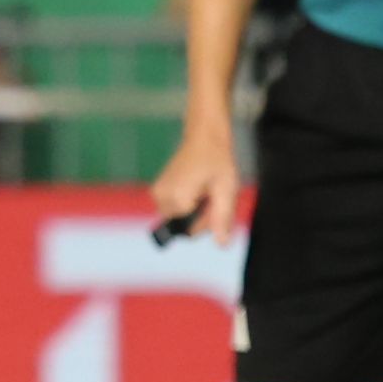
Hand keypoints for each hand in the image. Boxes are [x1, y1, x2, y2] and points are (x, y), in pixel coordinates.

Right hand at [147, 123, 242, 246]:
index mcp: (177, 199)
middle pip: (184, 226)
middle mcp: (162, 198)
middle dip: (200, 215)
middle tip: (210, 192)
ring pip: (178, 219)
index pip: (193, 231)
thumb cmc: (217, 161)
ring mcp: (156, 194)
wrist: (203, 137)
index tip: (213, 198)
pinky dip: (185, 204)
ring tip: (203, 188)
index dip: (207, 219)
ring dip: (194, 210)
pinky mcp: (156, 191)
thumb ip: (222, 218)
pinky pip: (173, 210)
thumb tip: (221, 244)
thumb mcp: (226, 190)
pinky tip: (194, 187)